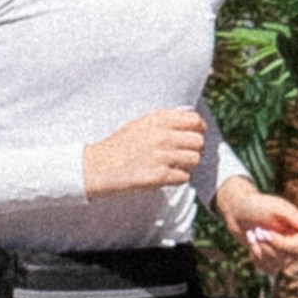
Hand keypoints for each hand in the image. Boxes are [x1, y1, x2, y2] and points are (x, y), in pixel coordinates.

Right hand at [83, 108, 211, 194]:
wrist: (97, 167)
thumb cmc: (119, 146)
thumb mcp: (140, 124)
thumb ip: (164, 120)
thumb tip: (190, 118)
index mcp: (157, 120)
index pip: (195, 120)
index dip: (200, 129)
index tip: (195, 135)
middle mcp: (161, 136)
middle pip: (198, 141)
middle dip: (195, 149)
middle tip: (184, 155)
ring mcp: (160, 156)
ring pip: (195, 159)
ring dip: (188, 165)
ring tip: (174, 166)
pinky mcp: (158, 175)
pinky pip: (184, 177)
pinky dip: (178, 179)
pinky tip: (165, 176)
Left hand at [212, 172, 297, 270]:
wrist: (238, 211)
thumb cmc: (259, 205)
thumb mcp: (278, 207)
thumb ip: (297, 217)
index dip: (279, 243)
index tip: (263, 231)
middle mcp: (296, 246)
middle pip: (286, 259)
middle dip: (266, 246)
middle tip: (256, 230)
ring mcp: (284, 256)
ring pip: (275, 265)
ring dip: (259, 249)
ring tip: (252, 234)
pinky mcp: (271, 262)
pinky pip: (265, 268)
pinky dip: (255, 255)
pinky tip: (252, 242)